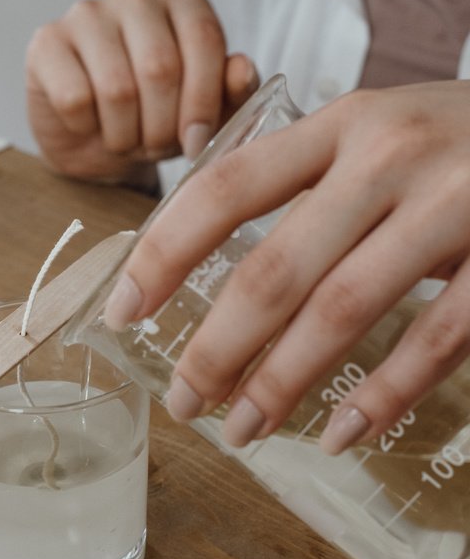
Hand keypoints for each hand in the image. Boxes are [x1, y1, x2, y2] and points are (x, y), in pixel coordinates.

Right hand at [25, 0, 257, 187]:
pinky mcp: (46, 42)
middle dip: (162, 126)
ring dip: (125, 134)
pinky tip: (90, 124)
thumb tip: (242, 70)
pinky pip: (75, 98)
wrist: (96, 143)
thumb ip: (233, 91)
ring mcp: (85, 12)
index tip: (198, 140)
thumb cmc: (157, 117)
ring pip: (117, 88)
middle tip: (155, 147)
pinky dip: (88, 127)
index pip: (204, 39)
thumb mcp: (207, 111)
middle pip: (160, 66)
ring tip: (126, 139)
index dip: (204, 101)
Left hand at [103, 81, 469, 452]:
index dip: (164, 254)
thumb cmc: (456, 138)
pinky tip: (343, 433)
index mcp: (340, 125)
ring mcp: (451, 205)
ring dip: (283, 380)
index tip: (122, 311)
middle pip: (275, 266)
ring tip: (243, 430)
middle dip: (217, 346)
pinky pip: (437, 337)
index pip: (226, 188)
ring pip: (343, 308)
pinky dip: (386, 394)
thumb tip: (199, 239)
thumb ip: (303, 172)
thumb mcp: (375, 130)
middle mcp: (387, 157)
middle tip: (184, 402)